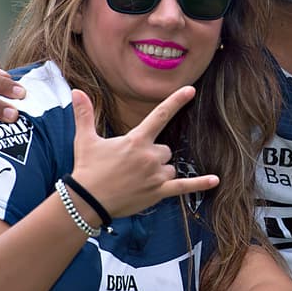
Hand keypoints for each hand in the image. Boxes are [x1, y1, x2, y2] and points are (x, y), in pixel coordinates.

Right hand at [69, 87, 218, 218]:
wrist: (87, 201)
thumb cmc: (87, 169)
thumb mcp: (85, 139)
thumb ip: (84, 114)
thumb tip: (76, 91)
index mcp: (137, 140)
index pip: (160, 115)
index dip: (176, 101)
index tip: (191, 90)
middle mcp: (150, 156)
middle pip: (165, 149)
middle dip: (153, 155)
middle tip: (130, 166)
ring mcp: (156, 175)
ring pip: (169, 167)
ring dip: (159, 171)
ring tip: (135, 180)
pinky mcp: (159, 193)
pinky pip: (184, 186)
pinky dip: (200, 184)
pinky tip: (215, 180)